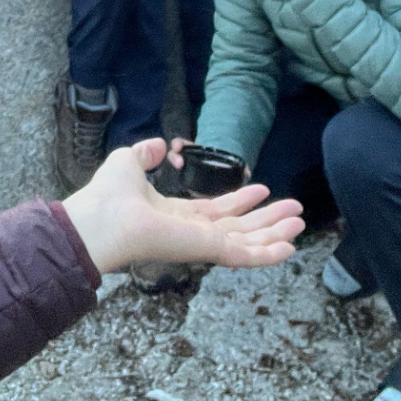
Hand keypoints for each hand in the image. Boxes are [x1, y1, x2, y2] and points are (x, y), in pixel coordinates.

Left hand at [61, 139, 302, 275]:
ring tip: (299, 223)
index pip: (217, 212)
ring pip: (248, 242)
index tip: (262, 189)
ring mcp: (202, 244)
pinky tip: (290, 248)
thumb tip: (157, 144)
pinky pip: (245, 257)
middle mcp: (193, 233)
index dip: (241, 201)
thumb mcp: (130, 162)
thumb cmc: (109, 195)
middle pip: (239, 229)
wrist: (101, 219)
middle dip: (267, 220)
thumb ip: (145, 153)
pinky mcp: (208, 251)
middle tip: (295, 210)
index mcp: (176, 216)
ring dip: (276, 233)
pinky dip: (269, 255)